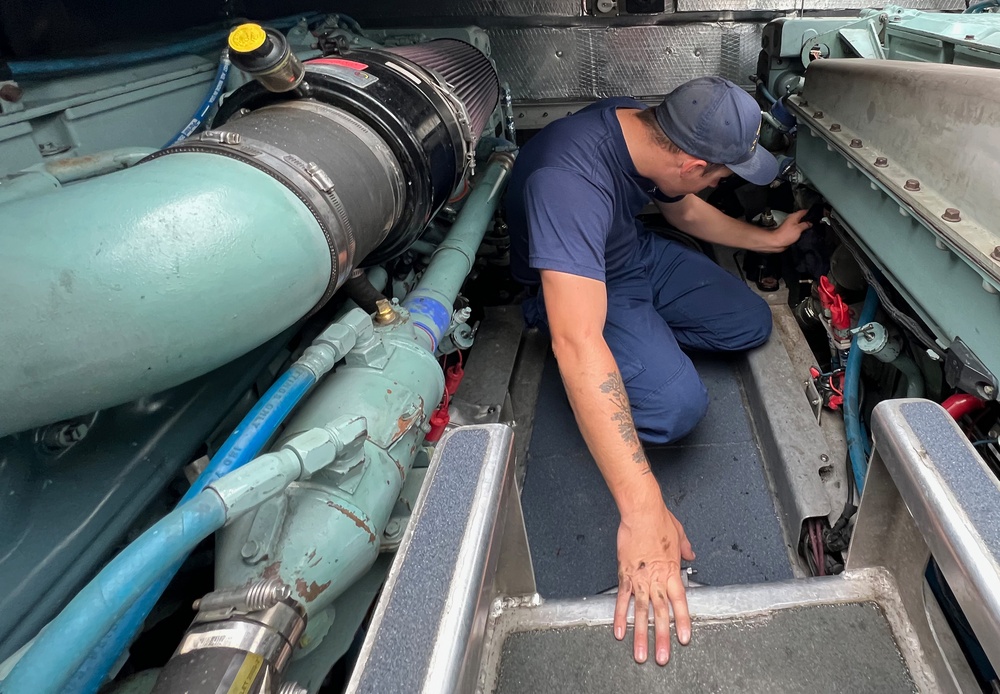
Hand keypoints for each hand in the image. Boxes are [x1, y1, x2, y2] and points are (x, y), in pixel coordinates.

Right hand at [614, 503, 695, 664]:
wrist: (642, 512)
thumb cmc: (660, 520)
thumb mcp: (679, 534)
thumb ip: (685, 548)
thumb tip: (691, 553)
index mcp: (672, 571)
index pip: (680, 602)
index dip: (682, 622)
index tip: (683, 639)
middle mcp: (656, 579)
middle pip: (660, 614)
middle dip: (661, 637)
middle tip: (661, 657)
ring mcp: (639, 579)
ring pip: (641, 612)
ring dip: (640, 635)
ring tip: (640, 653)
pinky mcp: (624, 574)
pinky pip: (622, 599)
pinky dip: (620, 616)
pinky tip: (620, 631)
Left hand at [764, 209, 811, 251]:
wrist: (777, 242)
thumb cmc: (785, 235)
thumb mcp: (798, 228)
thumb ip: (806, 224)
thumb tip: (810, 223)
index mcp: (794, 216)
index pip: (803, 211)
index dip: (810, 212)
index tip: (815, 215)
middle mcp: (792, 220)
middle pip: (802, 218)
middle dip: (809, 220)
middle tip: (815, 223)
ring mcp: (791, 227)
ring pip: (800, 225)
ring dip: (805, 226)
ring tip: (812, 229)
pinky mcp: (790, 233)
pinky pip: (798, 231)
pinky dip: (801, 232)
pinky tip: (806, 234)